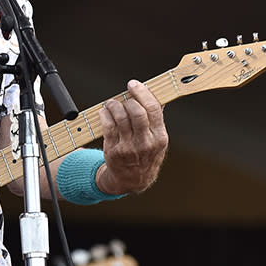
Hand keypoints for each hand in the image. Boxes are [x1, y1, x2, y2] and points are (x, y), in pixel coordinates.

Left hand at [97, 79, 167, 193]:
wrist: (133, 180)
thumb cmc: (146, 157)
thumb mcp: (158, 141)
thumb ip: (157, 120)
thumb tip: (157, 97)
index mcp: (160, 137)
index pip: (153, 109)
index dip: (142, 93)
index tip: (134, 84)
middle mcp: (145, 143)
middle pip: (136, 111)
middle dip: (128, 98)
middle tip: (124, 95)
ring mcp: (128, 147)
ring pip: (120, 117)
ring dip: (114, 105)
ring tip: (112, 103)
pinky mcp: (113, 149)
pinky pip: (107, 125)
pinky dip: (105, 114)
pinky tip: (105, 112)